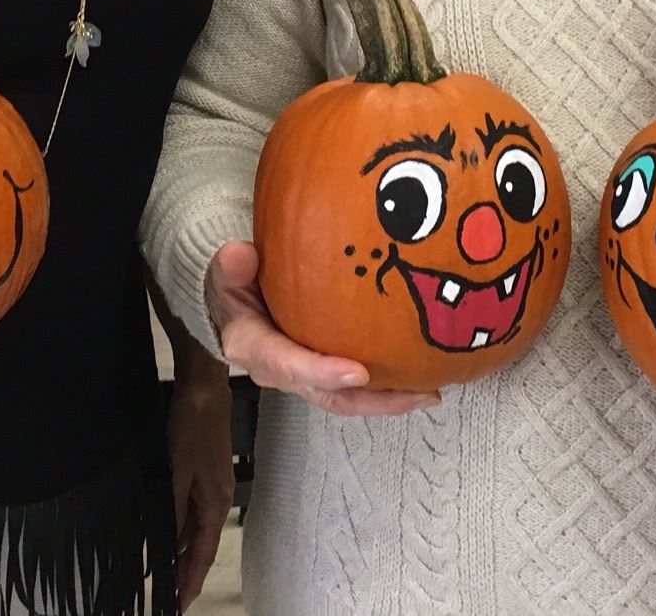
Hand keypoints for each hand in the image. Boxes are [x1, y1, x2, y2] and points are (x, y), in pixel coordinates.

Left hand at [168, 369, 233, 608]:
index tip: (179, 604)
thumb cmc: (194, 424)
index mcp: (215, 503)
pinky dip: (178, 526)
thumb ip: (172, 508)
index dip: (190, 581)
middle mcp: (216, 498)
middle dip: (185, 571)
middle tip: (168, 595)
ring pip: (193, 528)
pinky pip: (190, 510)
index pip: (202, 554)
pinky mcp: (201, 471)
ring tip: (163, 572)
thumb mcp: (177, 470)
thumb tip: (168, 542)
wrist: (203, 386)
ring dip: (180, 550)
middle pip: (199, 545)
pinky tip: (163, 531)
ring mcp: (210, 484)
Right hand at [207, 242, 437, 416]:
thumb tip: (241, 254)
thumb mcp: (226, 271)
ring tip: (429, 392)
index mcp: (253, 348)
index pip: (286, 365)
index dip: (320, 372)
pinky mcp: (322, 372)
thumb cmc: (234, 284)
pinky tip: (420, 377)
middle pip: (328, 395)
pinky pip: (354, 387)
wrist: (232, 302)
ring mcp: (304, 377)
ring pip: (347, 398)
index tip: (357, 372)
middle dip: (373, 399)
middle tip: (416, 393)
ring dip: (388, 399)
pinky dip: (386, 387)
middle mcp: (280, 372)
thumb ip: (232, 266)